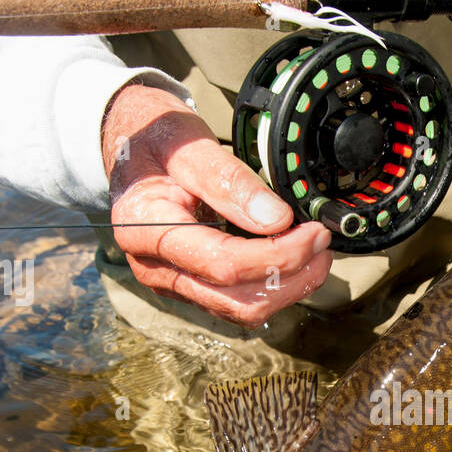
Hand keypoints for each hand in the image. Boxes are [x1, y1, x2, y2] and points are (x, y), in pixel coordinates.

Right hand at [101, 82, 332, 326]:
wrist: (128, 146)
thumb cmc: (154, 141)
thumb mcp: (188, 144)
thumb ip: (229, 181)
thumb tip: (276, 218)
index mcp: (146, 231)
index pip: (224, 265)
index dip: (279, 255)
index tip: (314, 233)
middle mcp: (156, 268)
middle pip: (237, 300)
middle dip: (291, 278)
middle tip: (322, 244)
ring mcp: (172, 282)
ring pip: (240, 310)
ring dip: (287, 289)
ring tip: (315, 254)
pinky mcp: (189, 286)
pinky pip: (236, 302)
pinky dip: (272, 287)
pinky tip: (291, 261)